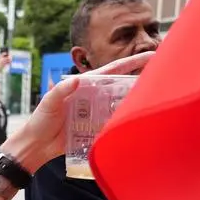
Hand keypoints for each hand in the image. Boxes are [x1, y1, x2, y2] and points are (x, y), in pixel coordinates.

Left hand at [0, 50, 153, 174]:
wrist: (35, 145)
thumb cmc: (39, 121)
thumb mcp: (48, 103)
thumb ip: (60, 91)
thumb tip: (76, 79)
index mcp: (84, 86)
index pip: (112, 71)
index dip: (132, 62)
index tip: (152, 54)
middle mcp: (93, 96)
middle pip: (121, 85)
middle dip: (140, 80)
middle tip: (164, 76)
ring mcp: (95, 112)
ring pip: (120, 104)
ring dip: (135, 101)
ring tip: (157, 98)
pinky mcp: (95, 128)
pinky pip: (113, 123)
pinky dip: (124, 121)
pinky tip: (138, 121)